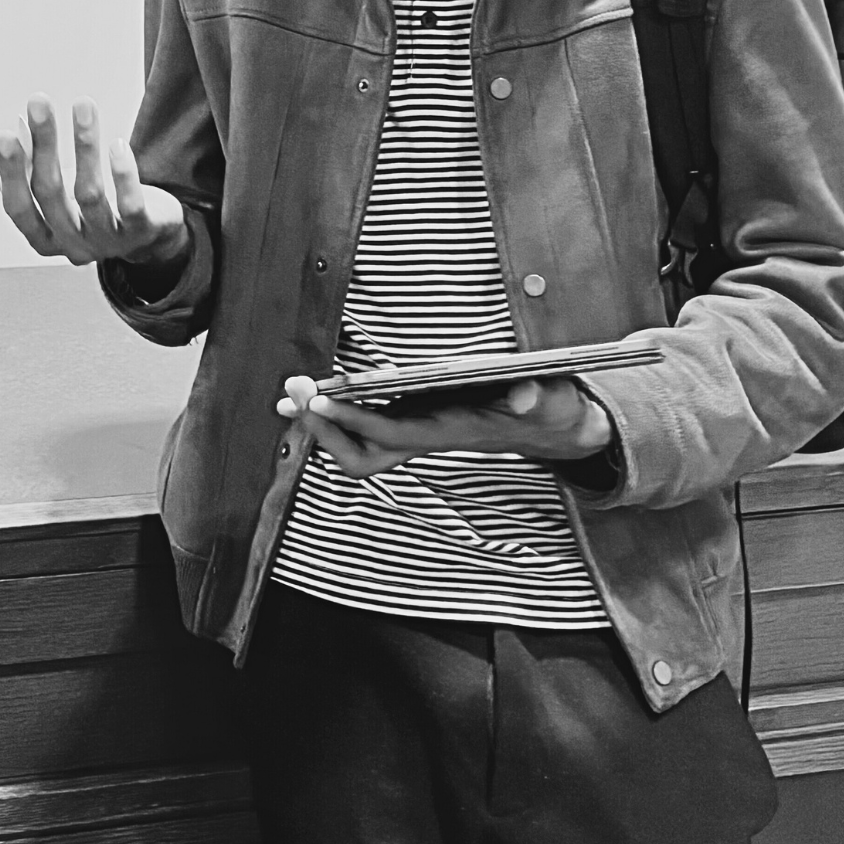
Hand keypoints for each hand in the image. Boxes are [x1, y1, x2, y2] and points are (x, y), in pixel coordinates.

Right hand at [0, 95, 187, 268]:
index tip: (5, 136)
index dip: (11, 173)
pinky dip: (123, 175)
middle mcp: (71, 245)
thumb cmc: (94, 211)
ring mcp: (106, 242)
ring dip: (84, 146)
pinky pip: (131, 205)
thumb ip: (37, 173)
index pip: (18, 208)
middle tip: (38, 102)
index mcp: (44, 238)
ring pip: (90, 194)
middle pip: (50, 193)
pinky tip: (118, 144)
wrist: (147, 238)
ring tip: (82, 105)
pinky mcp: (140, 233)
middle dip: (44, 144)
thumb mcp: (63, 196)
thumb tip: (19, 136)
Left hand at [279, 373, 613, 479]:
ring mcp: (415, 434)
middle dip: (324, 426)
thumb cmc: (549, 409)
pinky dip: (334, 413)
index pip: (390, 433)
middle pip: (360, 453)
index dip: (352, 418)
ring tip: (291, 394)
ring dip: (322, 422)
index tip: (318, 396)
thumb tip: (525, 394)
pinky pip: (362, 428)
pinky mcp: (412, 422)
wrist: (552, 427)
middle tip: (294, 390)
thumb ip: (537, 398)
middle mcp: (425, 439)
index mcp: (450, 431)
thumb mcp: (550, 399)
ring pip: (356, 447)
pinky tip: (310, 395)